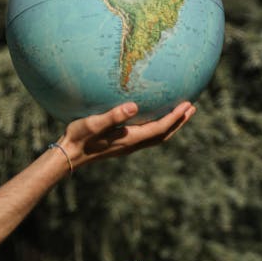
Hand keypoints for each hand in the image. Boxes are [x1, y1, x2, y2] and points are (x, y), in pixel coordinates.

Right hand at [59, 101, 194, 169]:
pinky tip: (153, 116)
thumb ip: (113, 115)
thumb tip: (134, 106)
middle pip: (163, 134)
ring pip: (156, 137)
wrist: (69, 155)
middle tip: (192, 108)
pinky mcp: (122, 144)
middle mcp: (133, 144)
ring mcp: (128, 146)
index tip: (187, 105)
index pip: (159, 128)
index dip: (175, 117)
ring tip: (180, 113)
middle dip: (179, 122)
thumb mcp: (93, 123)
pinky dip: (157, 127)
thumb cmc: (78, 137)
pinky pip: (147, 135)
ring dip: (171, 125)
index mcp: (130, 139)